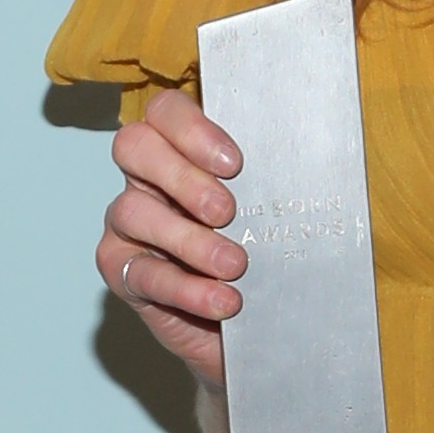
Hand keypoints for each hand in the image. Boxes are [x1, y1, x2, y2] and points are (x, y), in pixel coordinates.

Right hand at [98, 89, 242, 380]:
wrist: (254, 321)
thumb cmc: (262, 251)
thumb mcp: (269, 210)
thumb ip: (271, 181)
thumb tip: (312, 160)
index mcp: (178, 147)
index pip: (165, 111)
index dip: (192, 128)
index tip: (234, 163)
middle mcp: (145, 177)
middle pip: (135, 147)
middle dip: (183, 177)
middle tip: (227, 211)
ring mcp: (127, 224)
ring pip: (133, 212)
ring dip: (188, 239)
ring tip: (234, 264)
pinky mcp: (122, 273)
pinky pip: (143, 275)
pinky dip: (187, 289)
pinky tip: (223, 299)